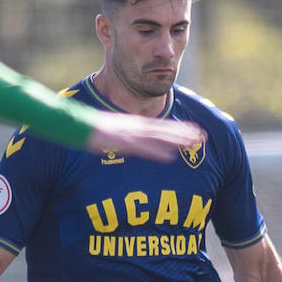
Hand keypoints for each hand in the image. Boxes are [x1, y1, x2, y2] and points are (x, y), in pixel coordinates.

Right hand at [86, 111, 207, 163]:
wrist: (77, 124)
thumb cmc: (94, 128)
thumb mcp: (115, 128)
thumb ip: (128, 133)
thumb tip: (136, 140)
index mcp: (136, 123)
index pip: (163, 126)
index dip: (180, 128)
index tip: (196, 130)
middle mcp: (137, 126)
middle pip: (166, 130)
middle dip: (185, 134)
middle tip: (204, 137)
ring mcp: (132, 134)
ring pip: (160, 138)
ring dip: (178, 141)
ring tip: (194, 144)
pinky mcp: (124, 143)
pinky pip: (144, 149)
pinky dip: (157, 152)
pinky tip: (170, 157)